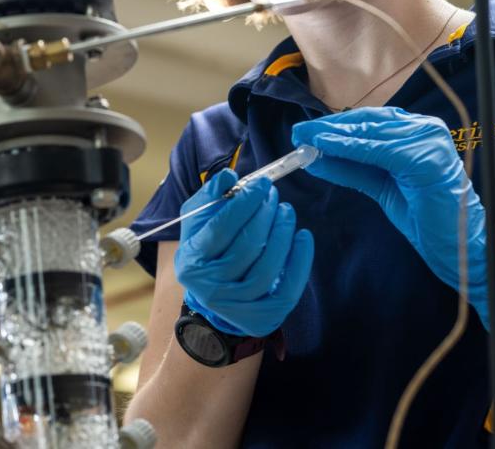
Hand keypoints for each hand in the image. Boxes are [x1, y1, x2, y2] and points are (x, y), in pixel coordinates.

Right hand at [175, 169, 314, 336]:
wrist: (213, 296)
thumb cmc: (207, 249)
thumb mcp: (198, 222)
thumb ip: (210, 197)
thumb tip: (229, 177)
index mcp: (191, 261)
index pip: (220, 228)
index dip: (245, 203)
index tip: (262, 184)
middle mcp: (210, 287)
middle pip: (247, 246)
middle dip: (265, 214)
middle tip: (274, 196)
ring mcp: (237, 305)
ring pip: (268, 267)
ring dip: (282, 233)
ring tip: (286, 212)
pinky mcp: (262, 317)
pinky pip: (288, 288)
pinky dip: (301, 260)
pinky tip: (303, 237)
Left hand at [291, 106, 494, 331]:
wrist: (458, 244)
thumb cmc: (423, 214)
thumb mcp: (379, 184)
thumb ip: (351, 167)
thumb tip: (314, 154)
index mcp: (417, 131)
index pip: (369, 120)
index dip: (334, 124)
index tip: (304, 130)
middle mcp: (425, 128)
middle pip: (367, 122)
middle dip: (328, 128)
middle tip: (298, 133)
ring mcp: (429, 141)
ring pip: (371, 133)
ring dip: (333, 136)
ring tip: (305, 140)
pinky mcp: (426, 159)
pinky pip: (379, 151)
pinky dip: (350, 148)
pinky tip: (326, 148)